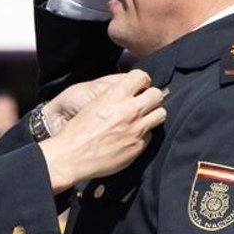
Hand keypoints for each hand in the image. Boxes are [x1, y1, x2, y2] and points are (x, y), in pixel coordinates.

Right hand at [38, 70, 167, 192]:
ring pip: (161, 114)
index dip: (140, 81)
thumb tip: (128, 92)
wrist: (72, 156)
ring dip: (152, 115)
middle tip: (143, 103)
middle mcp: (129, 110)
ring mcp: (136, 129)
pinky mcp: (138, 146)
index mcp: (116, 95)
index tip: (138, 87)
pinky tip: (130, 137)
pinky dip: (143, 135)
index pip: (142, 76)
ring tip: (142, 119)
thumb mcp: (94, 103)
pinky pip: (150, 135)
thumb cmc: (78, 130)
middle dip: (151, 97)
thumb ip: (114, 96)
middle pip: (157, 94)